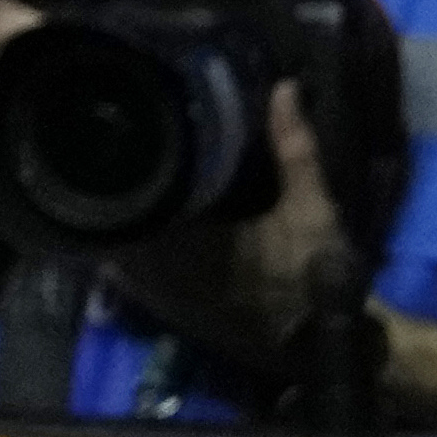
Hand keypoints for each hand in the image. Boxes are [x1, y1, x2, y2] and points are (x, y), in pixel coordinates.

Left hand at [98, 83, 366, 367]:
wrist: (329, 346)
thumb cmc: (318, 275)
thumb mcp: (312, 209)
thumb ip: (295, 150)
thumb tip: (284, 89)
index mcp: (196, 248)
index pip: (135, 210)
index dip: (118, 180)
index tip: (114, 145)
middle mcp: (171, 277)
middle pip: (119, 231)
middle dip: (112, 198)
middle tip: (107, 155)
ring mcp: (169, 300)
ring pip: (120, 258)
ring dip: (118, 227)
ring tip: (113, 184)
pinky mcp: (175, 315)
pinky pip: (133, 283)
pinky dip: (128, 257)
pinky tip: (133, 228)